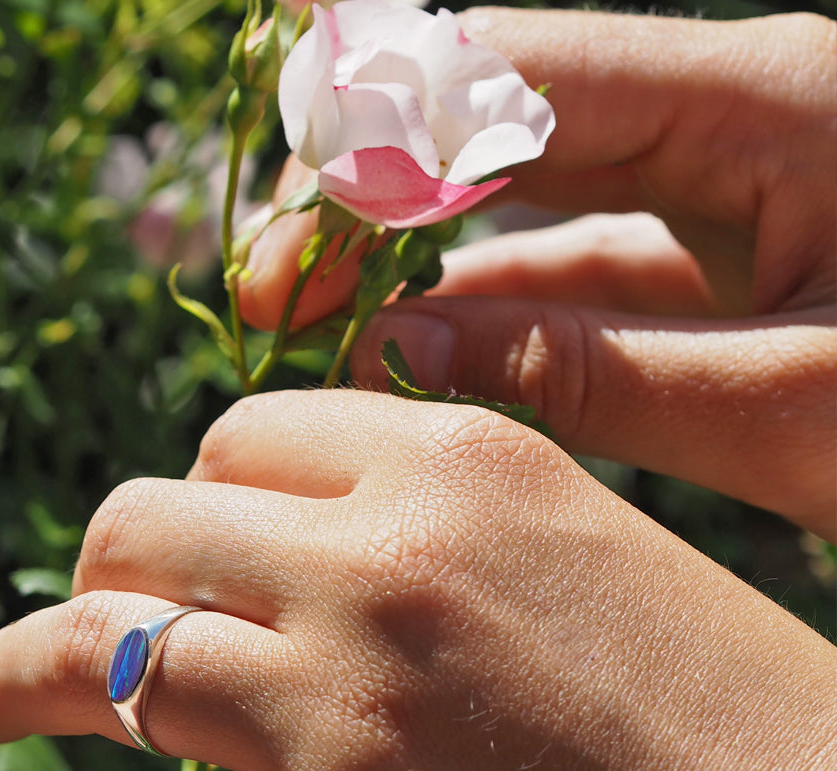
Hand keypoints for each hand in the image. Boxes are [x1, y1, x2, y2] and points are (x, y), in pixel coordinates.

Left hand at [0, 390, 836, 770]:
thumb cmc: (735, 726)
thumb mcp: (589, 553)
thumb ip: (446, 519)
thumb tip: (314, 524)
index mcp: (463, 462)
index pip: (250, 434)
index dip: (209, 486)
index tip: (197, 539)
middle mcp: (381, 565)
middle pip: (153, 525)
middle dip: (113, 566)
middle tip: (97, 619)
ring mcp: (341, 720)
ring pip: (98, 656)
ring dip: (21, 676)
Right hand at [239, 9, 836, 540]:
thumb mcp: (791, 409)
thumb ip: (588, 373)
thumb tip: (398, 351)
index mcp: (775, 102)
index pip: (527, 70)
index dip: (386, 123)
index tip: (294, 213)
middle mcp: (738, 119)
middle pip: (508, 125)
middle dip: (376, 200)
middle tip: (275, 286)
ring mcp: (727, 193)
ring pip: (536, 208)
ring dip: (427, 267)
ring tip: (324, 332)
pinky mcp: (725, 264)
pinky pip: (584, 274)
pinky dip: (498, 317)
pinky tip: (421, 357)